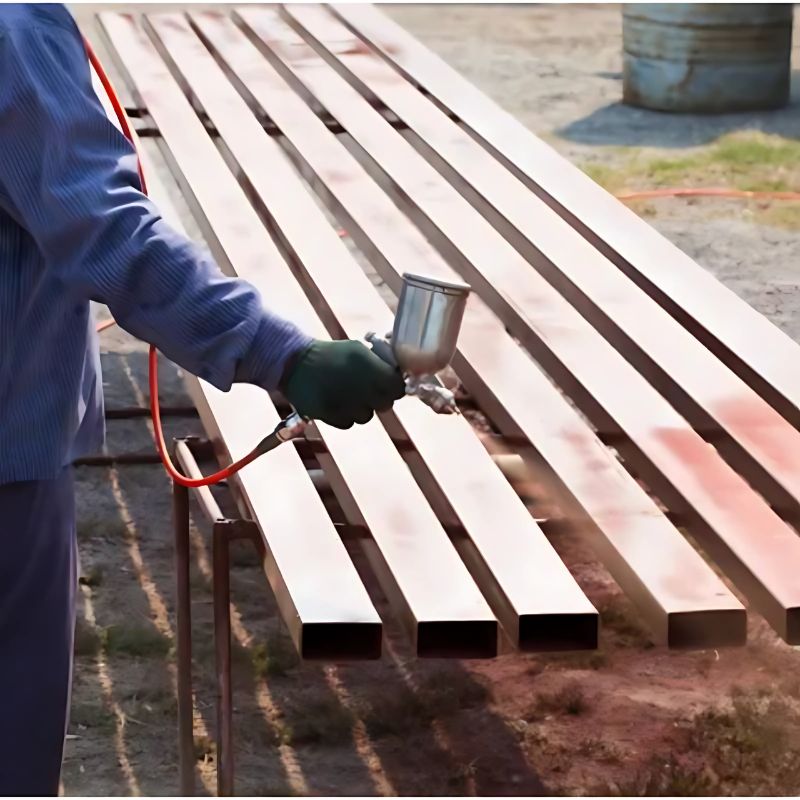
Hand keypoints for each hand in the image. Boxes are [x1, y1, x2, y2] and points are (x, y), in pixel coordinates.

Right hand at [281, 340, 405, 428]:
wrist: (294, 363)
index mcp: (370, 366)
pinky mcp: (331, 416)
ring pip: (366, 416)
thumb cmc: (329, 354)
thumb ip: (379, 364)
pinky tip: (335, 402)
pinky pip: (348, 423)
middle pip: (385, 404)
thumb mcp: (357, 349)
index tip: (388, 384)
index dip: (394, 387)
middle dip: (379, 398)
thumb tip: (396, 376)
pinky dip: (344, 416)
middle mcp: (361, 386)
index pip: (398, 387)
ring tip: (347, 395)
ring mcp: (346, 403)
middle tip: (368, 391)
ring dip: (360, 408)